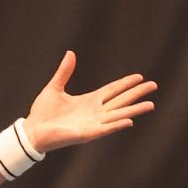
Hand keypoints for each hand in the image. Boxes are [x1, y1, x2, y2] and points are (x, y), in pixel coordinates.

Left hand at [24, 51, 157, 152]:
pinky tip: (130, 121)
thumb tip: (70, 53)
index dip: (126, 83)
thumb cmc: (42, 112)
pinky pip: (106, 129)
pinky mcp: (87, 134)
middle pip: (121, 101)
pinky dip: (117, 125)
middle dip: (137, 93)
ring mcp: (93, 124)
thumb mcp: (55, 87)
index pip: (113, 90)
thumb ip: (64, 72)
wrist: (33, 130)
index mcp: (89, 101)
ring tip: (151, 105)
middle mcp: (95, 112)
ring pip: (119, 115)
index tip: (140, 77)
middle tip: (154, 85)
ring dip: (135, 110)